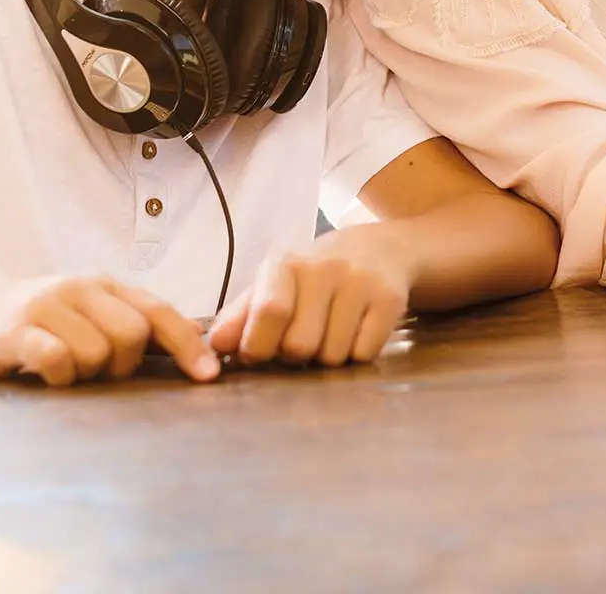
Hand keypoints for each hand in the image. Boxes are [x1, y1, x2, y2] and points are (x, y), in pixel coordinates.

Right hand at [0, 275, 218, 385]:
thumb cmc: (39, 321)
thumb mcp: (89, 312)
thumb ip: (134, 321)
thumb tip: (194, 335)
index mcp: (107, 286)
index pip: (161, 311)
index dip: (189, 345)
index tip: (209, 375)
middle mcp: (83, 289)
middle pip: (134, 333)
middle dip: (125, 364)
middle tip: (99, 372)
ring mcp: (50, 306)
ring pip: (98, 351)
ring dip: (87, 373)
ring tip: (66, 368)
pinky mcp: (19, 330)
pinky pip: (59, 359)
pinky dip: (61, 376)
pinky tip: (49, 374)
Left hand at [206, 227, 410, 367]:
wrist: (379, 248)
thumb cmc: (314, 275)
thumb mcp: (274, 284)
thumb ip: (241, 315)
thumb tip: (215, 345)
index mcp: (286, 263)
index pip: (270, 311)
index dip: (259, 345)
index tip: (260, 352)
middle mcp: (325, 267)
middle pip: (300, 346)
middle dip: (297, 355)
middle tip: (305, 337)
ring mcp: (361, 281)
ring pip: (332, 356)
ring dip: (328, 357)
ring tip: (332, 331)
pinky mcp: (390, 299)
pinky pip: (364, 354)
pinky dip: (358, 354)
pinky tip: (357, 330)